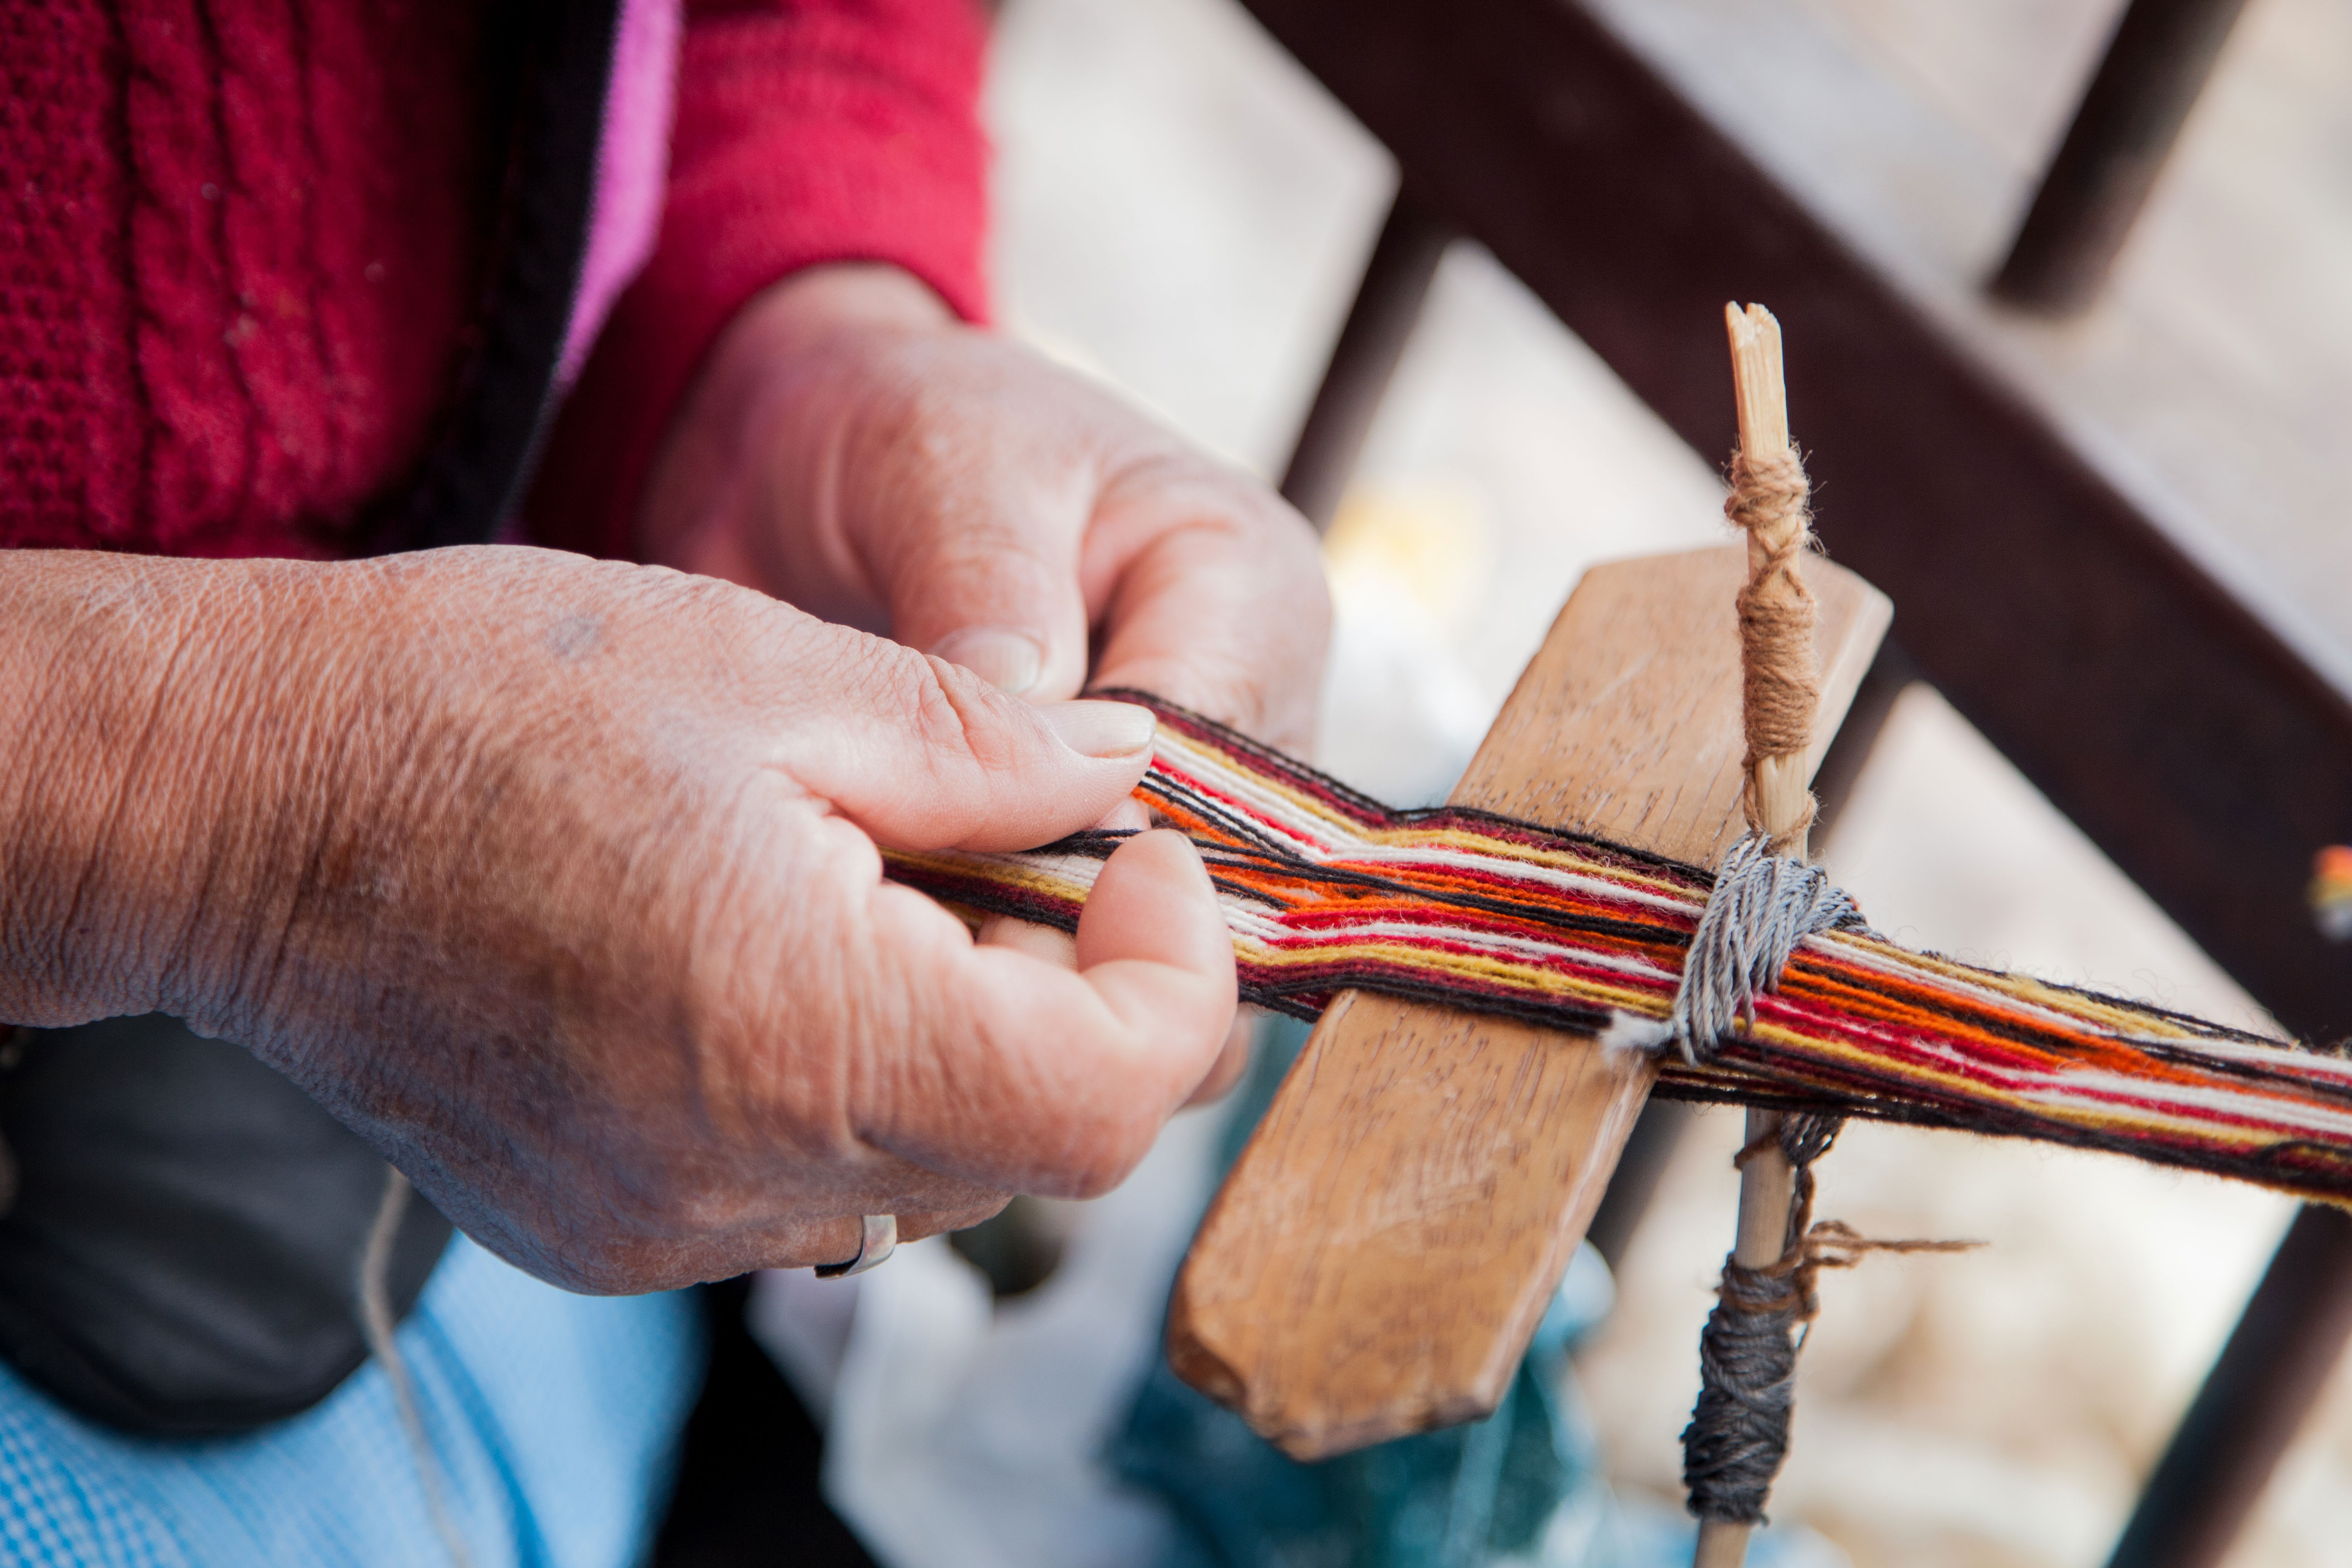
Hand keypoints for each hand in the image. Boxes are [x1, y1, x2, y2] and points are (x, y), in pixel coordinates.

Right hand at [0, 548, 1236, 1289]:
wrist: (241, 802)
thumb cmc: (490, 697)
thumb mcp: (772, 666)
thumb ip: (989, 747)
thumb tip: (1129, 776)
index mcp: (796, 1032)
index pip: (1103, 1102)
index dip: (1174, 985)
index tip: (1140, 863)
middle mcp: (733, 1175)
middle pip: (1034, 1151)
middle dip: (1083, 1005)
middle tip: (1031, 858)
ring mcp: (662, 1228)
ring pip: (936, 1182)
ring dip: (977, 1048)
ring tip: (901, 895)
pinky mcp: (608, 1234)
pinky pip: (813, 1193)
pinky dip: (863, 1090)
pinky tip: (797, 963)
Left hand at [641, 264, 1329, 1097]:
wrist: (819, 457)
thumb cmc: (900, 432)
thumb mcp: (940, 466)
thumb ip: (986, 587)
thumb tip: (1024, 724)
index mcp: (1249, 591)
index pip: (1218, 768)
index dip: (1094, 840)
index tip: (957, 864)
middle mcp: (1248, 707)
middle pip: (1206, 881)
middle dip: (1063, 917)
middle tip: (909, 926)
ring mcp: (1185, 794)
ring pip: (1146, 939)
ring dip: (1022, 953)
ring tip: (890, 939)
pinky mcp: (1103, 851)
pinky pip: (1077, 950)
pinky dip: (988, 961)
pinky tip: (893, 952)